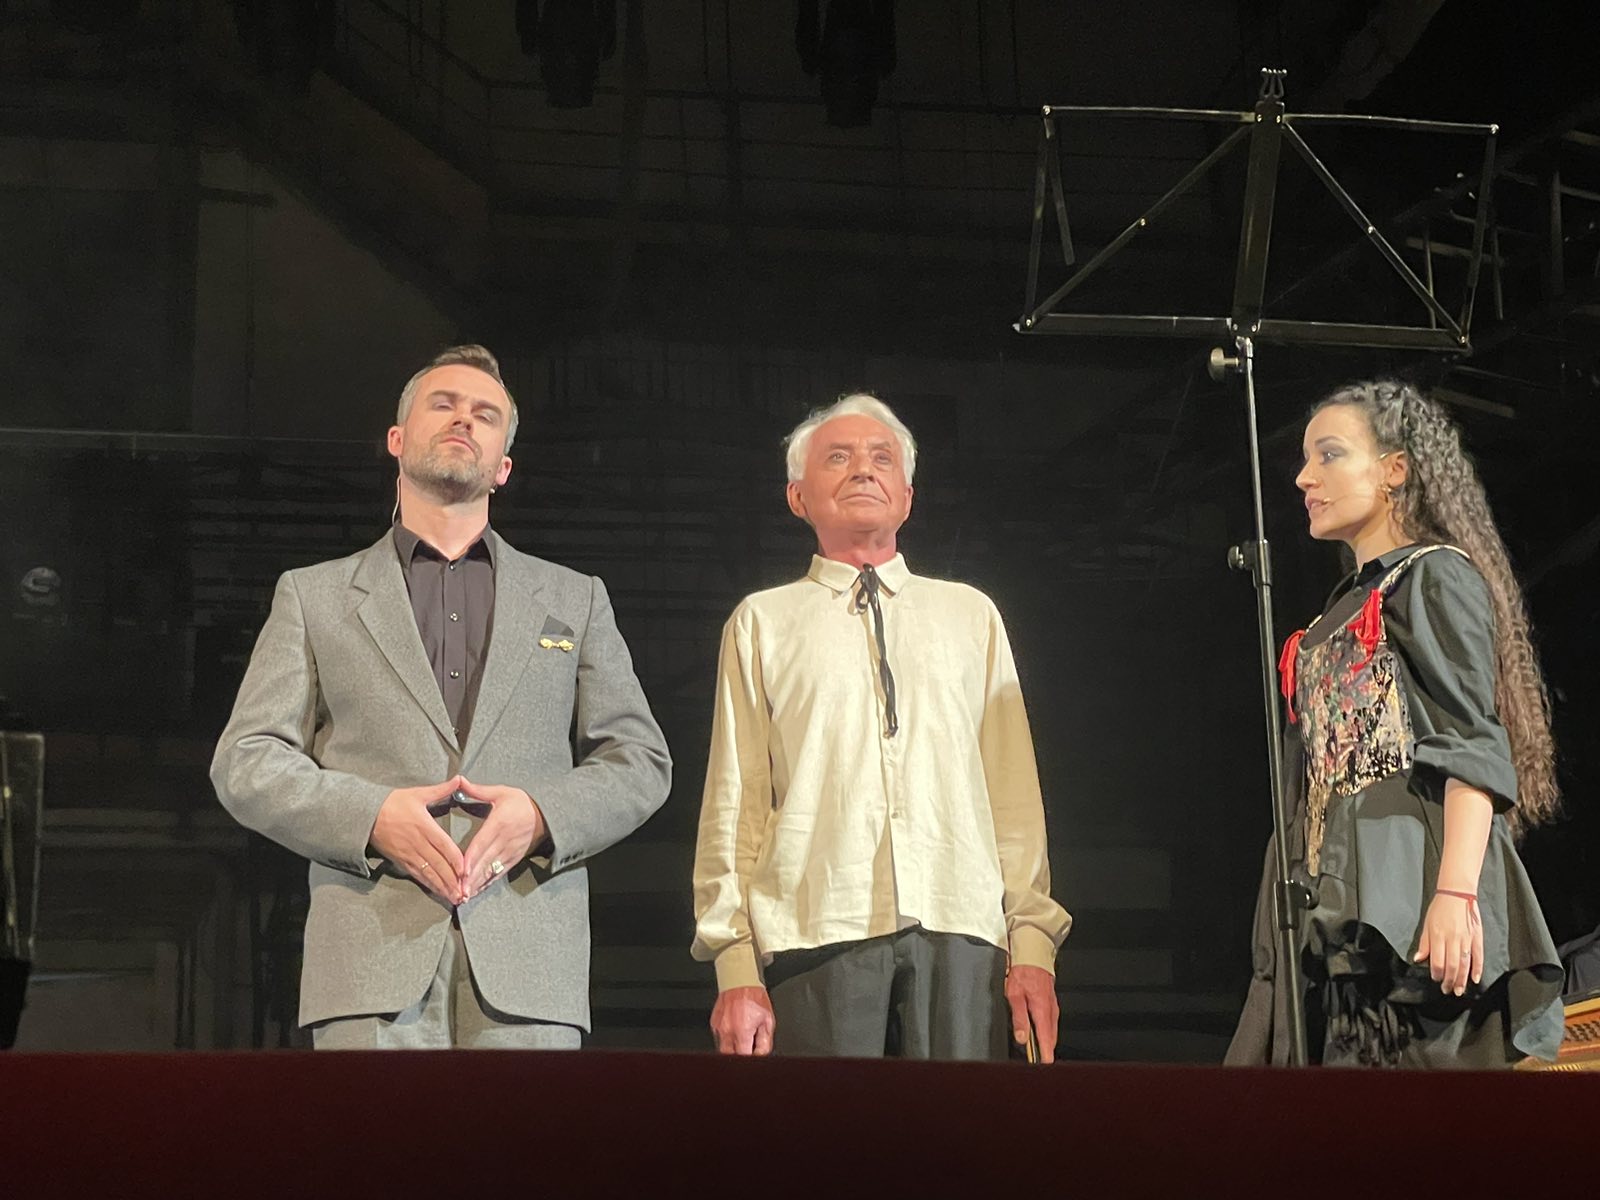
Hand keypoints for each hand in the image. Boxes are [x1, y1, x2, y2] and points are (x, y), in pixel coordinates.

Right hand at [370, 776, 466, 903]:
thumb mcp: (418, 794)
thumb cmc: (393, 803)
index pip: (444, 845)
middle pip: (438, 864)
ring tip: (455, 897)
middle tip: (465, 892)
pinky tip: (438, 892)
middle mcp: (418, 843)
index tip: (465, 870)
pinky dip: (429, 884)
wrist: (366, 815)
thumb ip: (441, 790)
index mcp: (424, 826)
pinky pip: (417, 875)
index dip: (455, 859)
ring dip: (442, 886)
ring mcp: (409, 854)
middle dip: (452, 879)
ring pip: (428, 873)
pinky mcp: (401, 861)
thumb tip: (459, 779)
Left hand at [458, 777, 546, 898]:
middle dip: (471, 876)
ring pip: (491, 869)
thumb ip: (478, 790)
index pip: (482, 842)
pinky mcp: (513, 859)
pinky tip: (476, 891)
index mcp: (500, 822)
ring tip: (464, 895)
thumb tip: (460, 780)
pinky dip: (487, 883)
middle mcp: (505, 840)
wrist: (544, 815)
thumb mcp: (502, 792)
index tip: (462, 870)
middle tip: (457, 889)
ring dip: (477, 883)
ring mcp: (510, 851)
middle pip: (485, 860)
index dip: (472, 857)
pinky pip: (499, 873)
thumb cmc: (520, 802)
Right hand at [710, 986, 775, 1055]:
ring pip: (723, 1047)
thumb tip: (760, 1054)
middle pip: (730, 1055)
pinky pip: (719, 1036)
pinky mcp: (713, 1023)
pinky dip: (727, 1036)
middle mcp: (727, 1031)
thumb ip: (764, 1042)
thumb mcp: (767, 1020)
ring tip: (743, 1033)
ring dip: (732, 1046)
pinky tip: (736, 1027)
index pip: (743, 1057)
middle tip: (748, 1046)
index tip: (754, 1053)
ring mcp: (718, 1027)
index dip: (750, 1057)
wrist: (740, 980)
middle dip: (739, 1053)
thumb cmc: (754, 997)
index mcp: (741, 1031)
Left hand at [1004, 964, 1058, 1062]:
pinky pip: (1051, 1022)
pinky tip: (1040, 1034)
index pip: (1046, 1039)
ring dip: (1047, 1041)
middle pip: (1051, 1037)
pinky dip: (1047, 1031)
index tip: (1045, 1064)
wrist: (1033, 955)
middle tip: (1040, 1061)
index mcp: (1042, 1010)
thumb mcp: (1014, 995)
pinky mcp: (1051, 1002)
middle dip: (1046, 1050)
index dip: (1046, 1054)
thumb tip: (1022, 1037)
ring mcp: (1053, 1006)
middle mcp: (1051, 1010)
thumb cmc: (1023, 972)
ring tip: (1040, 1052)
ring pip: (1052, 1030)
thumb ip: (1019, 1018)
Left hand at [1413, 891, 1482, 995]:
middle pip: (1452, 966)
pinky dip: (1477, 969)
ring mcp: (1466, 939)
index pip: (1437, 961)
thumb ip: (1424, 944)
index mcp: (1438, 935)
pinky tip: (1474, 979)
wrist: (1457, 894)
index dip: (1436, 973)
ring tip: (1459, 990)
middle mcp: (1453, 939)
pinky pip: (1478, 956)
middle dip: (1449, 981)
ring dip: (1462, 980)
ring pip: (1465, 964)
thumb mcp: (1426, 924)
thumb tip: (1418, 959)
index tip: (1435, 979)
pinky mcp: (1477, 937)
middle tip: (1447, 990)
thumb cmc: (1440, 908)